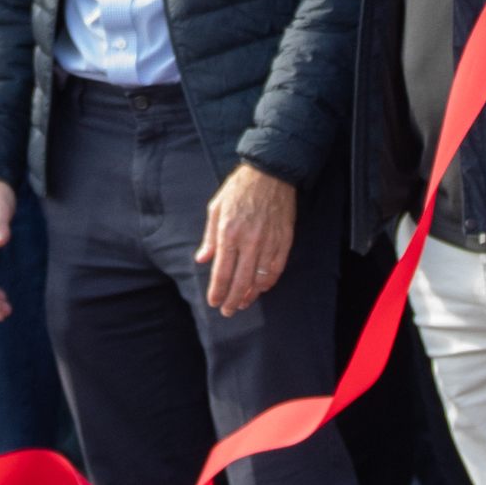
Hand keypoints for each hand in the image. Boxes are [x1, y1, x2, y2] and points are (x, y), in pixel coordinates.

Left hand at [197, 163, 295, 314]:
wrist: (270, 173)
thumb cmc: (238, 190)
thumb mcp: (216, 209)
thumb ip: (209, 238)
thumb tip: (201, 260)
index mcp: (228, 233)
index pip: (221, 272)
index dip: (217, 292)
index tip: (214, 303)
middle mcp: (249, 241)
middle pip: (240, 281)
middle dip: (233, 300)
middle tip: (228, 311)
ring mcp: (269, 242)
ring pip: (260, 279)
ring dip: (251, 295)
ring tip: (243, 303)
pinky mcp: (284, 240)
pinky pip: (277, 268)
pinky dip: (269, 282)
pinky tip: (262, 288)